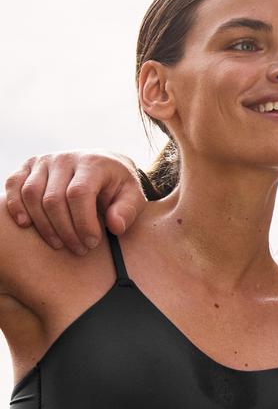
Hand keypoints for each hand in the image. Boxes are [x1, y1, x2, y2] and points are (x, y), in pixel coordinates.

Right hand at [5, 151, 146, 254]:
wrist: (104, 164)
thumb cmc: (118, 186)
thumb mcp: (133, 196)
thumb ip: (128, 210)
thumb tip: (115, 226)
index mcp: (93, 163)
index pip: (79, 194)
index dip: (83, 223)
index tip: (92, 243)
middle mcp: (65, 158)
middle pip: (53, 199)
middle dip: (66, 231)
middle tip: (79, 250)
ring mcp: (44, 161)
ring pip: (32, 195)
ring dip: (43, 225)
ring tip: (59, 244)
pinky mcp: (29, 166)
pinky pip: (14, 185)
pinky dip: (15, 205)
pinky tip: (25, 224)